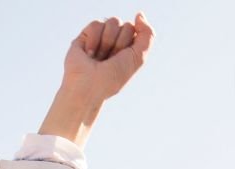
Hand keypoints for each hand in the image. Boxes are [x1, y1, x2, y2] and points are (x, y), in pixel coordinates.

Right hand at [39, 13, 153, 145]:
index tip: (121, 61)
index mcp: (130, 48)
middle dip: (119, 44)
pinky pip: (97, 23)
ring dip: (107, 42)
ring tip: (98, 58)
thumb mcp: (138, 58)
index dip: (130, 45)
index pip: (137, 31)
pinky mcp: (86, 35)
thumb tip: (139, 14)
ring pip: (113, 21)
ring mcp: (101, 37)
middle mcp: (116, 41)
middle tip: (109, 61)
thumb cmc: (112, 78)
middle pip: (127, 26)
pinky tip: (89, 54)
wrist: (86, 87)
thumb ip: (148, 35)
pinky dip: (94, 40)